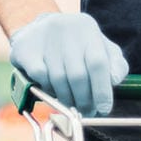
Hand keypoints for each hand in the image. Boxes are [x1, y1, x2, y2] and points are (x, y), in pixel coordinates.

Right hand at [9, 12, 128, 116]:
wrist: (38, 29)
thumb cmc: (76, 45)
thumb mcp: (101, 48)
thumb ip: (115, 64)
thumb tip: (114, 80)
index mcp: (87, 28)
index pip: (98, 63)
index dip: (102, 90)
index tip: (103, 109)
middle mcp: (66, 28)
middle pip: (77, 75)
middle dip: (84, 100)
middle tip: (87, 112)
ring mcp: (44, 37)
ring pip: (58, 79)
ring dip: (67, 98)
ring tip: (72, 103)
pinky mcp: (25, 48)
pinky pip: (40, 78)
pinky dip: (48, 89)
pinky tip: (53, 90)